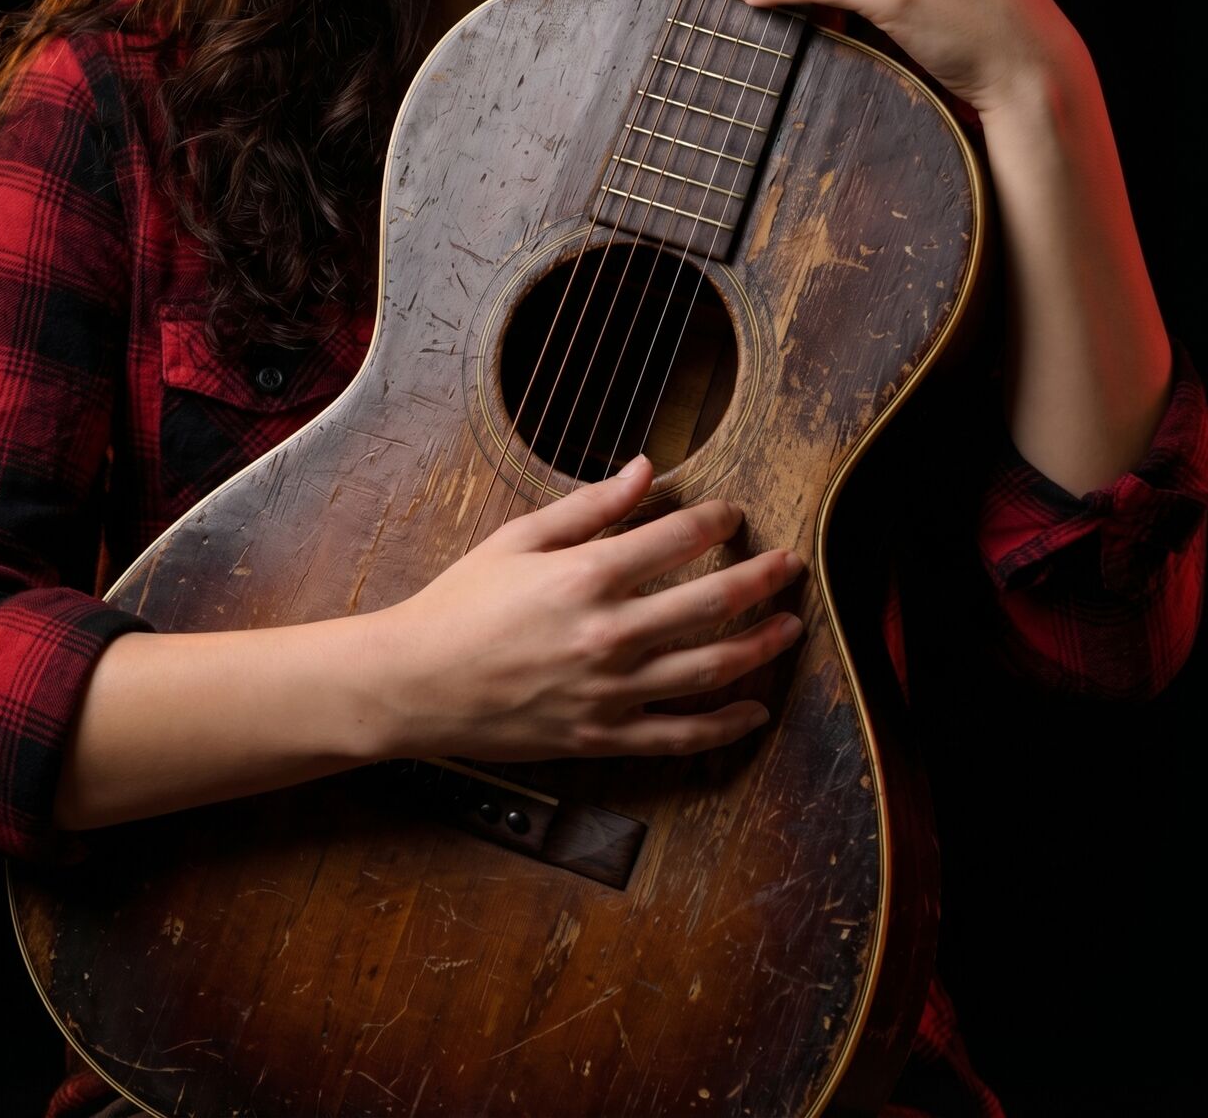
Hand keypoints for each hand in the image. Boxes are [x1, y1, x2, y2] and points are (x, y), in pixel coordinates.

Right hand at [366, 455, 802, 760]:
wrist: (415, 684)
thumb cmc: (460, 604)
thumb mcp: (519, 539)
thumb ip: (588, 507)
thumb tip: (644, 470)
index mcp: (587, 577)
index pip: (678, 539)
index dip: (717, 521)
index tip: (736, 514)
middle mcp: (609, 635)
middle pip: (712, 604)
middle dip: (762, 580)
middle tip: (791, 566)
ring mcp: (610, 692)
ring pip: (710, 670)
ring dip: (760, 647)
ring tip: (789, 628)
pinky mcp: (603, 737)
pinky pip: (680, 735)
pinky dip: (725, 726)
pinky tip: (755, 712)